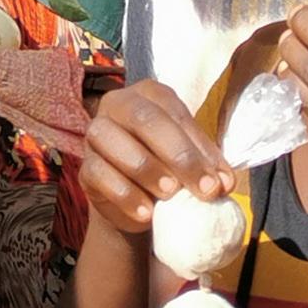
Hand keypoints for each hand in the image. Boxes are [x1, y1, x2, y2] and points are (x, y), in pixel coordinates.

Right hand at [78, 79, 236, 234]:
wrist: (137, 203)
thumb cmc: (169, 170)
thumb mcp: (192, 162)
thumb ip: (207, 166)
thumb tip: (222, 182)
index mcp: (149, 95)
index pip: (173, 112)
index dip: (197, 146)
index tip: (219, 182)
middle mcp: (117, 104)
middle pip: (143, 118)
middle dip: (177, 155)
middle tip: (202, 189)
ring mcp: (95, 134)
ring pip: (113, 141)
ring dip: (148, 170)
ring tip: (170, 196)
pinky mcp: (84, 167)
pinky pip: (99, 174)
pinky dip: (126, 195)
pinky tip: (147, 212)